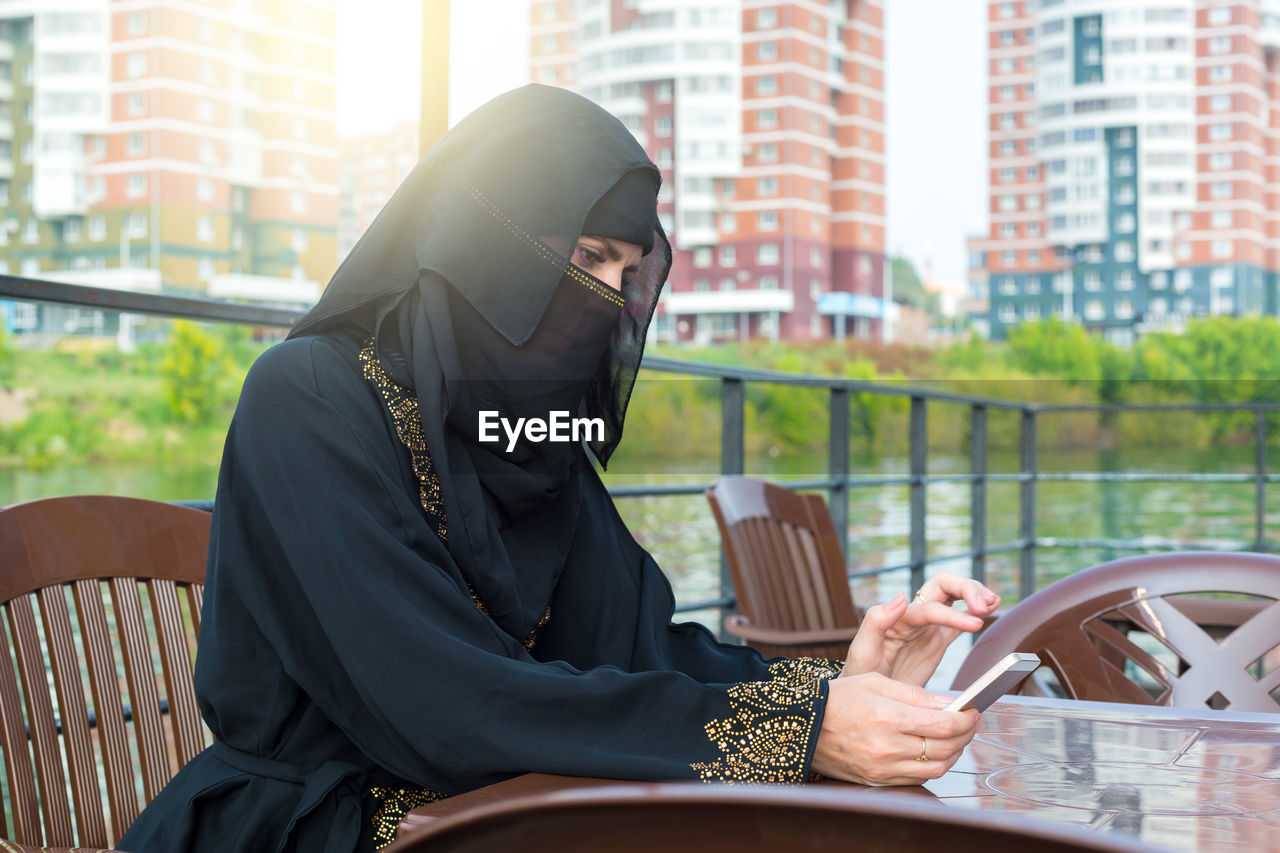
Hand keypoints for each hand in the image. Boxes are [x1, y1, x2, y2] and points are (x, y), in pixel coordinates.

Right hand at [812, 672, 979, 784]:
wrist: (803, 724)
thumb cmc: (838, 698)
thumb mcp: (875, 682)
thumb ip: (915, 694)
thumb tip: (950, 703)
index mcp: (887, 717)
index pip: (944, 725)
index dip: (966, 719)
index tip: (973, 710)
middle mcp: (887, 747)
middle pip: (946, 748)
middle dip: (965, 735)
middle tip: (969, 722)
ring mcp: (882, 768)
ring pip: (936, 768)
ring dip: (953, 754)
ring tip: (954, 737)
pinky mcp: (877, 780)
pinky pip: (917, 778)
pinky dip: (932, 766)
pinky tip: (932, 751)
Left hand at [841, 573, 1000, 686]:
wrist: (869, 699)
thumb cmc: (861, 675)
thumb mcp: (862, 650)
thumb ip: (876, 621)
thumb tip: (901, 596)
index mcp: (899, 617)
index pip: (931, 607)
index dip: (954, 613)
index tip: (975, 623)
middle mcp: (914, 616)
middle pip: (945, 586)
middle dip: (968, 588)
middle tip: (988, 604)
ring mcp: (927, 627)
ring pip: (954, 597)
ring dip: (974, 593)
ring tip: (993, 602)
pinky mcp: (937, 640)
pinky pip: (958, 620)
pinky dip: (974, 613)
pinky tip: (989, 611)